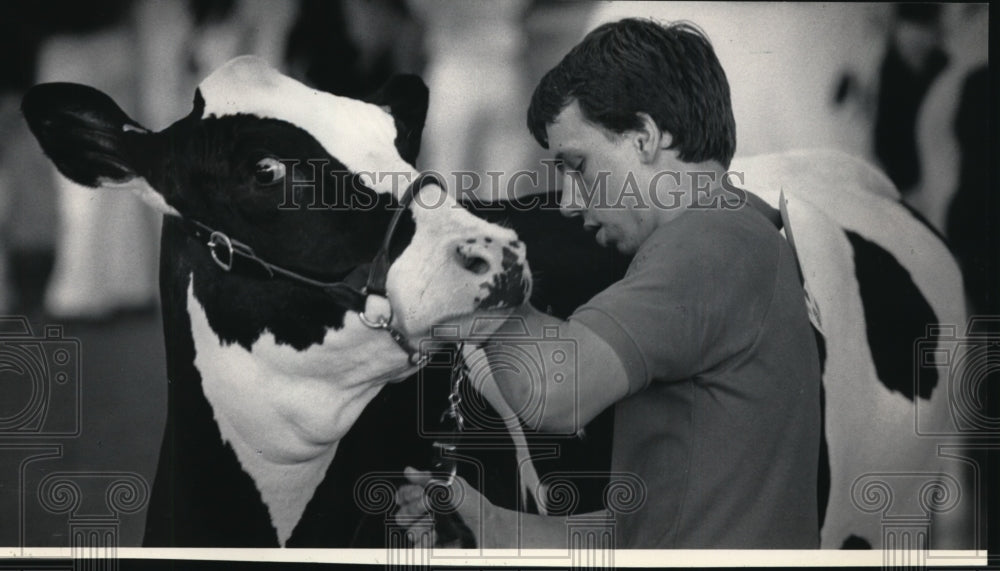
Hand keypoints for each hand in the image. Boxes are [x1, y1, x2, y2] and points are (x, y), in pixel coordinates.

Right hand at [394, 466, 509, 547]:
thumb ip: (429, 480)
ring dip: (420, 525)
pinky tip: (435, 535)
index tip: (419, 491)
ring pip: (409, 531)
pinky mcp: (435, 548)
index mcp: (429, 498)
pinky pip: (418, 548)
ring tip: (434, 522)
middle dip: (413, 508)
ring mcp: (430, 533)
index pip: (405, 496)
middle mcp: (427, 515)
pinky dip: (424, 541)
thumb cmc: (475, 507)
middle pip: (402, 514)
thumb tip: (409, 471)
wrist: (490, 528)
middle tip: (429, 504)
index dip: (407, 494)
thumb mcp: (454, 487)